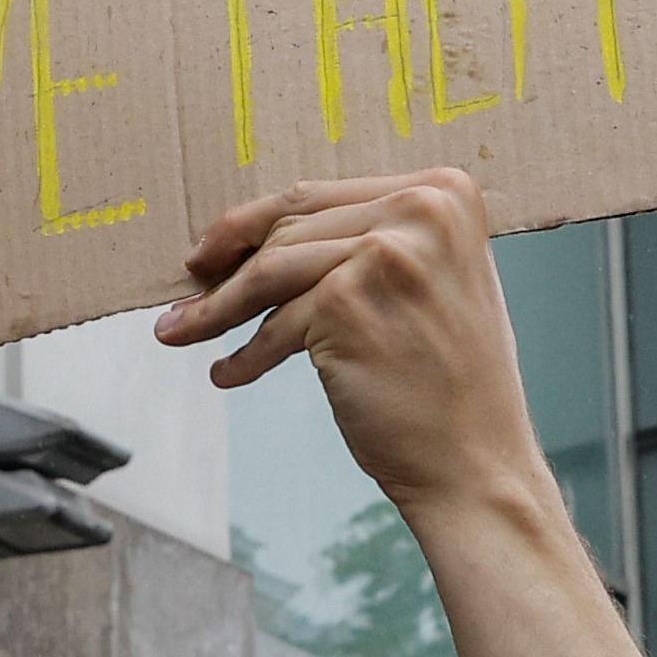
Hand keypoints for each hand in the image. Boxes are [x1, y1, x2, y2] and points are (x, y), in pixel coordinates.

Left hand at [153, 170, 548, 516]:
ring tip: (181, 332)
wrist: (475, 463)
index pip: (324, 197)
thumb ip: (374, 240)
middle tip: (188, 286)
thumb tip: (270, 234)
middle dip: (227, 259)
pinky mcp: (348, 302)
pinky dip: (245, 355)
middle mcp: (422, 210)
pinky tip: (228, 372)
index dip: (258, 221)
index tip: (216, 247)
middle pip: (291, 226)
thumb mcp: (429, 284)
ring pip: (270, 271)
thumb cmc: (448, 385)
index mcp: (445, 192)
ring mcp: (386, 253)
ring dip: (217, 308)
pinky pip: (274, 325)